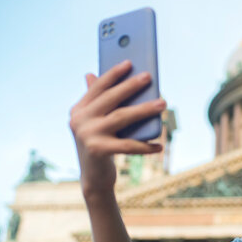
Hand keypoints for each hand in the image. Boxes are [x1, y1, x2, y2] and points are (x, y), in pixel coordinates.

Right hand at [69, 60, 165, 195]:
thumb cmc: (101, 145)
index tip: (129, 62)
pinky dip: (146, 146)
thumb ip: (101, 101)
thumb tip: (100, 75)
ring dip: (144, 109)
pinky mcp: (97, 151)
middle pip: (110, 98)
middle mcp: (79, 120)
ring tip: (163, 103)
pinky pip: (128, 145)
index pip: (97, 87)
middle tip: (149, 76)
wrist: (93, 179)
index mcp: (78, 110)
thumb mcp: (99, 123)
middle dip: (131, 86)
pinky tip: (159, 145)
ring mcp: (87, 135)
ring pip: (121, 117)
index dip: (113, 74)